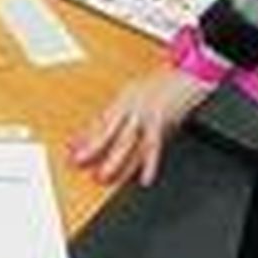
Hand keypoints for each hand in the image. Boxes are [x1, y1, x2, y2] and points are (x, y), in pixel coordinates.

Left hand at [68, 67, 213, 186]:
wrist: (186, 77)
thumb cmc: (159, 86)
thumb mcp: (132, 95)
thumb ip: (114, 115)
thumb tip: (92, 135)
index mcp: (122, 99)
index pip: (99, 122)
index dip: (84, 138)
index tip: (71, 152)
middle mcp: (131, 106)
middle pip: (108, 130)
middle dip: (92, 148)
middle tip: (79, 163)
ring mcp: (146, 115)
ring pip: (128, 140)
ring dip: (115, 160)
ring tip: (104, 177)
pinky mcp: (162, 123)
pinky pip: (153, 146)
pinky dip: (149, 165)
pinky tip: (144, 180)